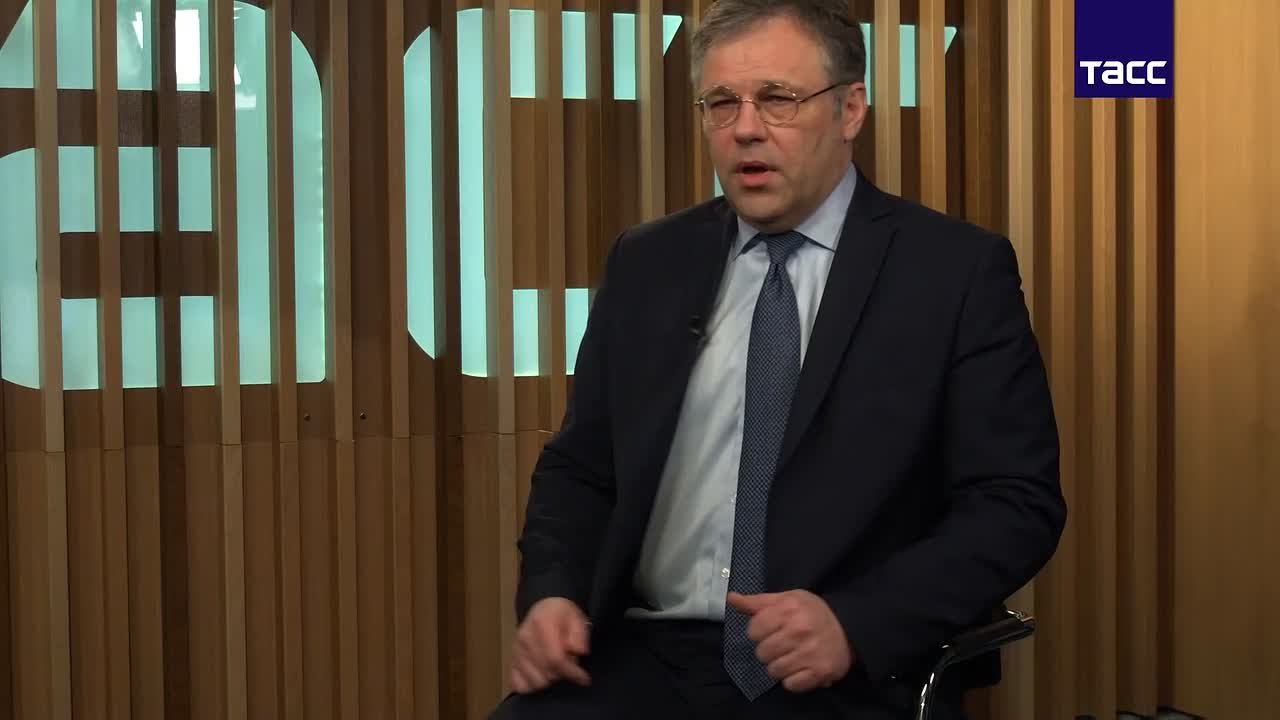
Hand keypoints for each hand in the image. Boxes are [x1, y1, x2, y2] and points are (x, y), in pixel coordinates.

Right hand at [509, 597, 591, 693]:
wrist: (545, 608)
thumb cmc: (563, 615)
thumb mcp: (577, 619)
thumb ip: (579, 635)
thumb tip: (578, 651)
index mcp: (541, 624)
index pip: (555, 658)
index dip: (571, 672)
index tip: (584, 678)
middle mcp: (525, 638)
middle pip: (545, 672)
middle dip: (562, 674)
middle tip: (570, 665)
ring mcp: (516, 650)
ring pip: (534, 681)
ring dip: (549, 680)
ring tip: (556, 668)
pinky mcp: (512, 660)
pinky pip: (519, 684)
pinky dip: (531, 685)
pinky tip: (542, 676)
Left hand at [727, 590, 852, 692]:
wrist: (848, 627)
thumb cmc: (812, 612)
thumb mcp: (786, 599)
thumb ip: (757, 602)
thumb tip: (730, 599)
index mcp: (788, 609)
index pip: (753, 631)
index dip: (758, 632)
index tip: (769, 630)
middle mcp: (799, 630)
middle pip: (761, 653)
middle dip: (767, 651)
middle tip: (781, 645)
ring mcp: (810, 652)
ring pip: (774, 671)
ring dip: (778, 667)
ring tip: (790, 657)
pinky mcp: (820, 672)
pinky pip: (790, 685)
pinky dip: (792, 680)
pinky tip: (800, 668)